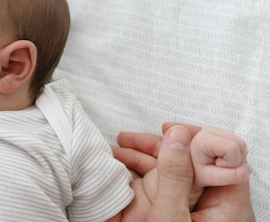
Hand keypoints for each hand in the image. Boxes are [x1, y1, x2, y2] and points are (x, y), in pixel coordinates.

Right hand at [113, 123, 254, 221]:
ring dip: (144, 161)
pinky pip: (166, 189)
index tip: (167, 130)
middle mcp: (217, 207)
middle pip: (193, 161)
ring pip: (176, 174)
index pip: (222, 154)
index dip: (194, 137)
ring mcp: (198, 213)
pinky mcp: (183, 218)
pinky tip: (122, 174)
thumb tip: (177, 135)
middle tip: (127, 139)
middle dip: (156, 147)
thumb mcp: (169, 217)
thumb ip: (175, 176)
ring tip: (114, 155)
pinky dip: (143, 179)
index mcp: (229, 205)